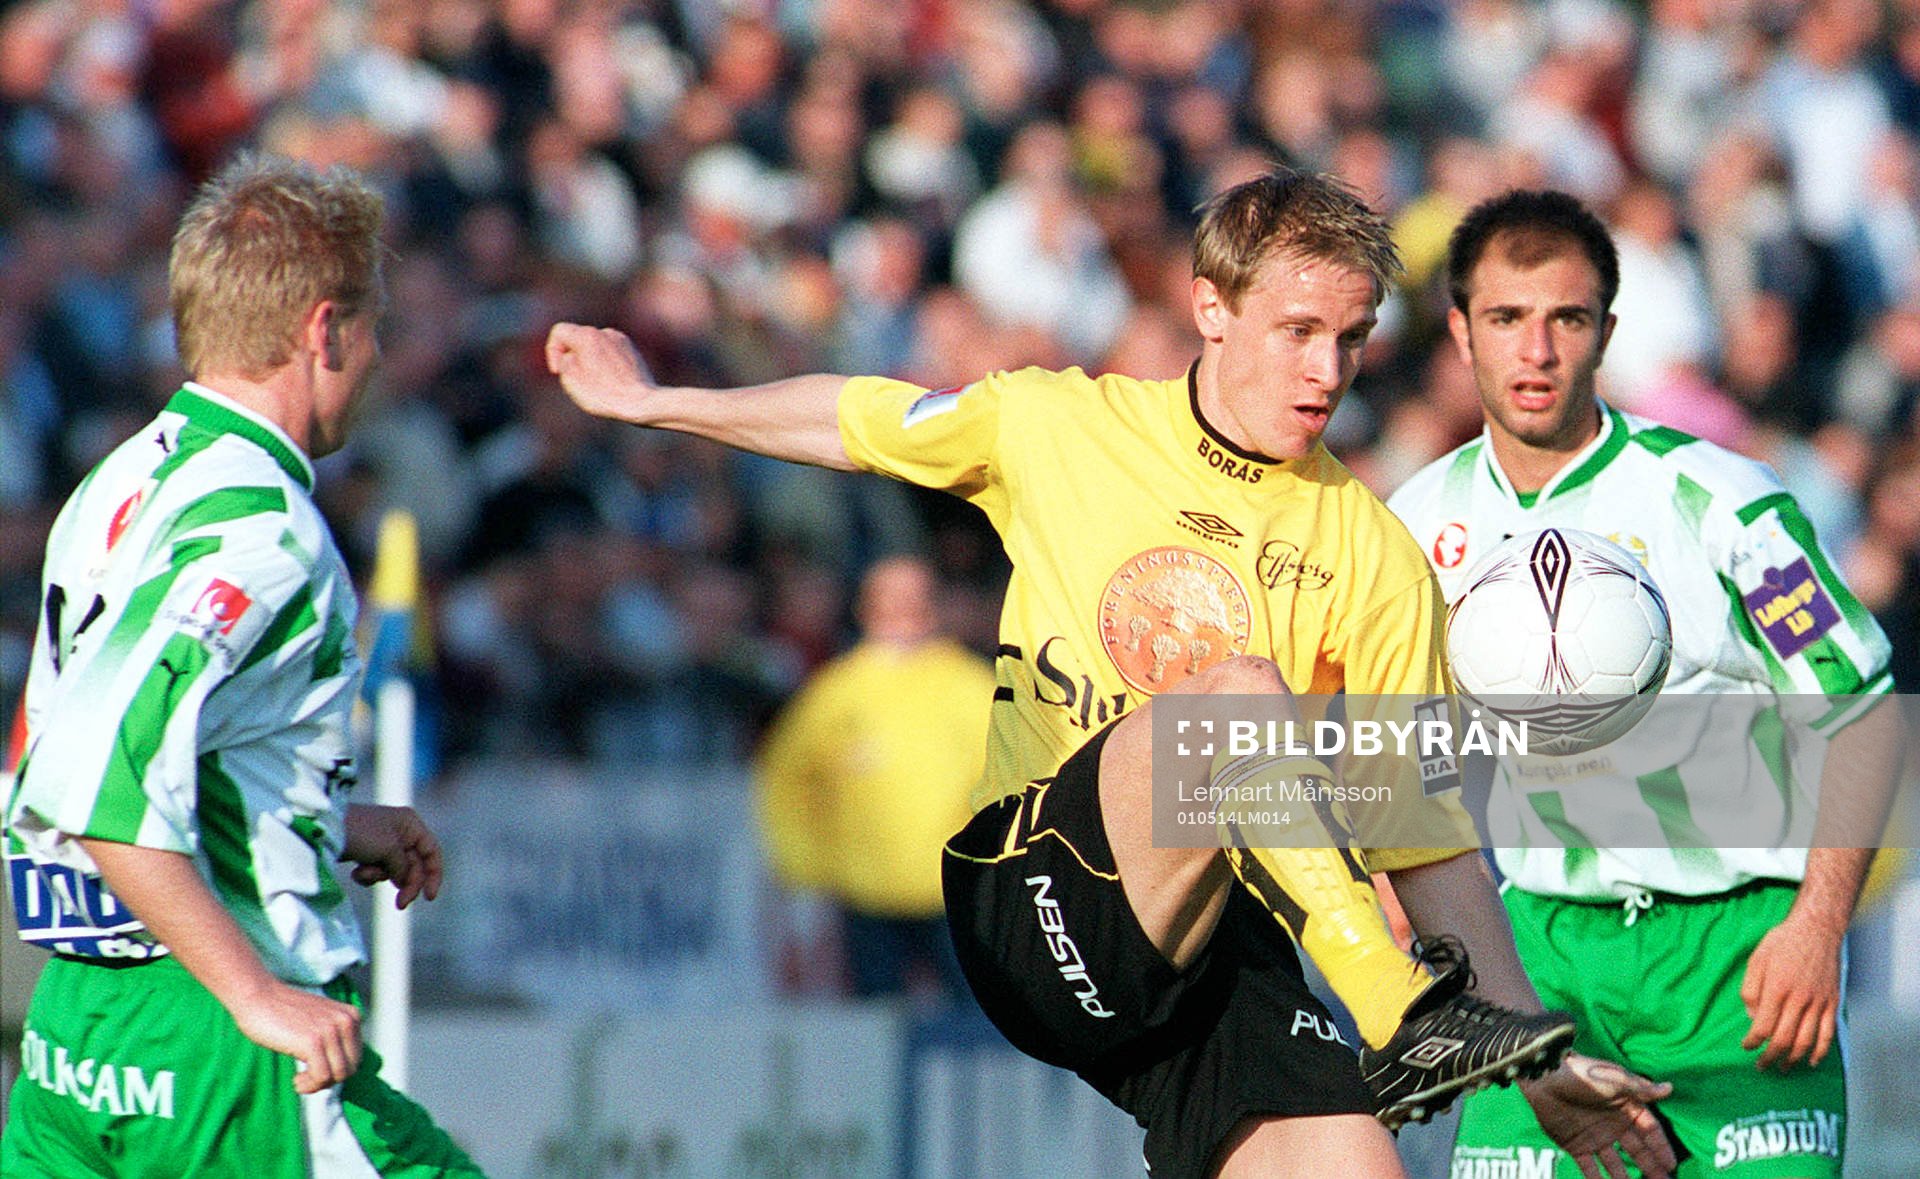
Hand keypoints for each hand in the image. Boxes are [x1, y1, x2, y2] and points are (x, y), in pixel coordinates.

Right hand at [230, 980, 363, 1093]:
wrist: (257, 996)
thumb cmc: (282, 1013)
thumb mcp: (319, 1022)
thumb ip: (334, 1038)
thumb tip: (343, 1072)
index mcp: (351, 1016)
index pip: (356, 1058)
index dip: (336, 1072)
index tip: (315, 1072)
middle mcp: (346, 1021)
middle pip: (351, 1068)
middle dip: (329, 1081)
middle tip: (306, 1079)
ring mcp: (331, 1031)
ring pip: (339, 1075)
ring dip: (317, 1086)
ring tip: (299, 1081)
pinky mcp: (314, 1042)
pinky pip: (322, 1077)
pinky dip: (309, 1086)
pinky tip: (296, 1081)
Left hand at [342, 804, 442, 908]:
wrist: (322, 829)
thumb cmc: (360, 833)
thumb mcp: (389, 850)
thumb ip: (404, 869)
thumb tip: (405, 882)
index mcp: (410, 824)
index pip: (431, 852)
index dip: (434, 875)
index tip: (429, 897)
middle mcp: (400, 832)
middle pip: (414, 866)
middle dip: (405, 884)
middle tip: (400, 905)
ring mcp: (382, 843)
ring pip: (394, 871)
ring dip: (380, 877)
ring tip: (363, 872)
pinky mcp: (366, 853)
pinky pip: (376, 871)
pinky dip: (367, 875)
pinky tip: (355, 871)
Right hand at [545, 322, 655, 420]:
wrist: (641, 402)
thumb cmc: (604, 396)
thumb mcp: (571, 381)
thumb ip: (563, 361)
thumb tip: (569, 354)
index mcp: (587, 336)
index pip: (559, 331)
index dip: (552, 350)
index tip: (558, 371)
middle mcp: (604, 332)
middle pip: (576, 337)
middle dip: (571, 355)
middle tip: (577, 379)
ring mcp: (619, 338)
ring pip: (593, 344)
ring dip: (588, 358)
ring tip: (596, 382)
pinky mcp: (630, 348)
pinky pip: (608, 349)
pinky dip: (603, 360)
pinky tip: (610, 380)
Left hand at [1520, 1053, 1675, 1178]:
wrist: (1543, 1077)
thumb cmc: (1581, 1073)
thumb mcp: (1613, 1079)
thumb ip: (1640, 1088)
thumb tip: (1669, 1088)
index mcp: (1625, 1107)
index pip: (1650, 1131)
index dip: (1661, 1147)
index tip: (1671, 1165)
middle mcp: (1613, 1125)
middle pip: (1637, 1150)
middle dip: (1651, 1167)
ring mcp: (1595, 1137)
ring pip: (1616, 1164)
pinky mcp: (1576, 1145)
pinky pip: (1590, 1168)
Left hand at [1741, 911, 1842, 1070]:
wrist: (1816, 929)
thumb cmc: (1782, 943)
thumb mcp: (1756, 960)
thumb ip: (1750, 991)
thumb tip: (1753, 1019)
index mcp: (1776, 988)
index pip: (1763, 1026)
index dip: (1753, 1042)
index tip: (1746, 1047)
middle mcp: (1799, 999)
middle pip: (1784, 1039)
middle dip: (1770, 1057)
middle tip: (1761, 1066)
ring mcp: (1818, 1002)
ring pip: (1806, 1041)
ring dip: (1792, 1059)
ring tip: (1782, 1068)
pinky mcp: (1832, 1003)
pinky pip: (1828, 1033)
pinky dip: (1820, 1051)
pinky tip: (1810, 1061)